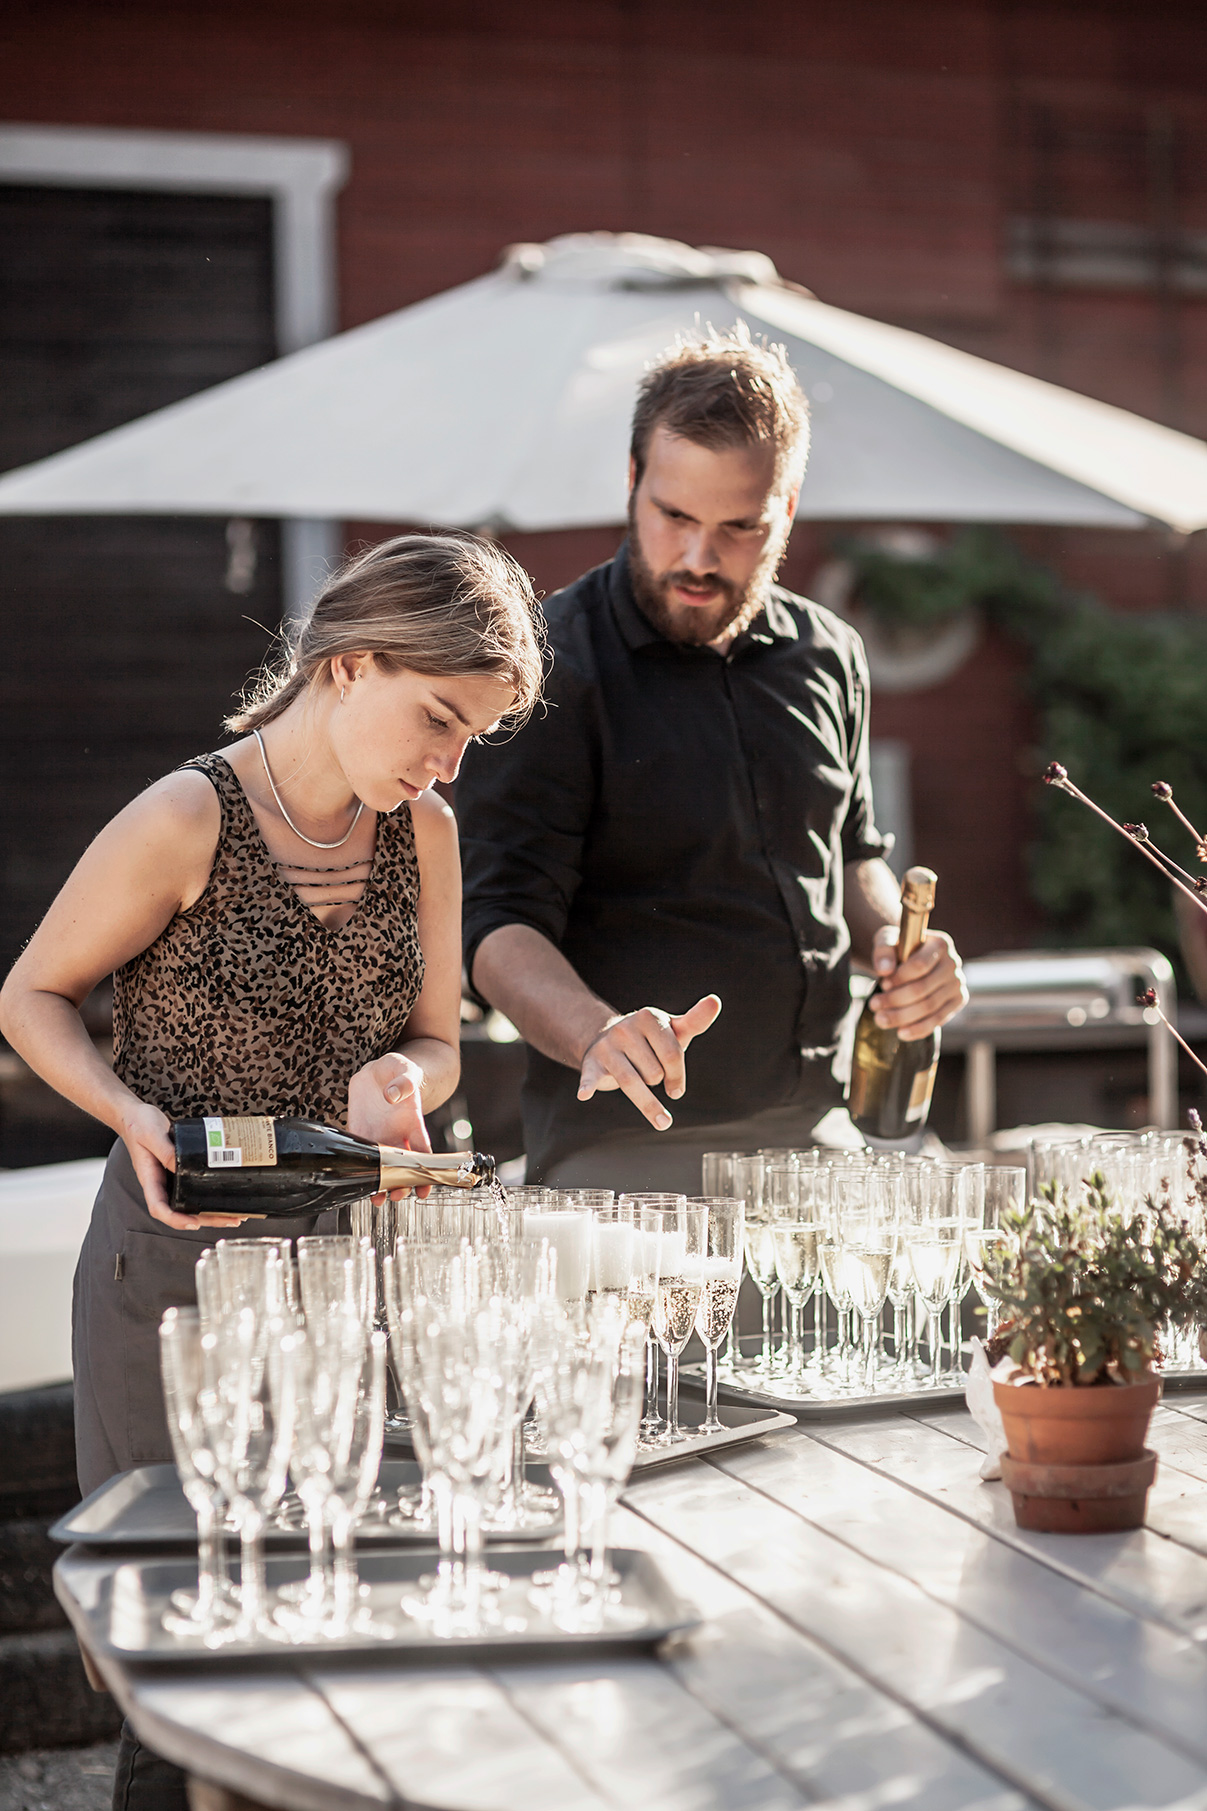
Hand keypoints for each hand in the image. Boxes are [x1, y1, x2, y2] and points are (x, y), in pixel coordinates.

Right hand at [119, 1099, 248, 1231]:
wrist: (135, 1114)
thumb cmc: (138, 1124)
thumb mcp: (152, 1135)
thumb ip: (166, 1151)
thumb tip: (182, 1167)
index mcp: (149, 1179)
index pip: (159, 1208)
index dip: (175, 1219)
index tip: (194, 1223)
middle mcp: (160, 1183)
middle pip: (181, 1211)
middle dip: (206, 1219)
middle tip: (231, 1220)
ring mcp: (169, 1178)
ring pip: (190, 1201)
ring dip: (211, 1211)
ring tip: (235, 1214)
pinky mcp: (178, 1170)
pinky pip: (194, 1186)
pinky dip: (209, 1193)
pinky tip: (225, 1193)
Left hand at [348, 1054, 431, 1200]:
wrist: (379, 1072)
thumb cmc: (398, 1071)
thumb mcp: (405, 1069)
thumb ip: (404, 1081)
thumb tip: (392, 1095)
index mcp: (412, 1122)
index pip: (422, 1152)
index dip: (425, 1172)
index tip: (424, 1189)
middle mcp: (397, 1134)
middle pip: (402, 1166)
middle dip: (401, 1183)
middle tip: (397, 1195)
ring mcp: (378, 1136)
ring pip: (380, 1166)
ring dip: (380, 1184)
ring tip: (377, 1200)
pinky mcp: (359, 1132)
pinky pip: (359, 1154)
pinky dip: (359, 1170)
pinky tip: (358, 1184)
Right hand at [577, 995, 721, 1130]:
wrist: (609, 1041)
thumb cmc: (651, 1041)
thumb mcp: (674, 1031)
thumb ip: (696, 1020)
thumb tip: (716, 1001)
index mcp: (648, 1017)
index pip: (672, 1055)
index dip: (677, 1076)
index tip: (676, 1090)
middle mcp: (625, 1028)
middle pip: (654, 1073)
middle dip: (656, 1080)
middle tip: (649, 1074)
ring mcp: (607, 1046)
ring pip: (634, 1082)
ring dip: (644, 1099)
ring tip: (650, 1106)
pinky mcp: (591, 1064)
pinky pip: (590, 1077)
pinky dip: (588, 1085)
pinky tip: (585, 1094)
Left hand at [871, 927, 966, 1039]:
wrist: (910, 958)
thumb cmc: (898, 948)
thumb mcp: (887, 940)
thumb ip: (883, 950)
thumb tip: (884, 970)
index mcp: (940, 944)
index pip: (920, 965)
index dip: (899, 978)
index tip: (882, 984)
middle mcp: (953, 963)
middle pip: (923, 989)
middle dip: (895, 1000)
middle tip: (874, 1005)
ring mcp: (957, 983)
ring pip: (929, 1007)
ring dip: (902, 1016)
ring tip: (880, 1019)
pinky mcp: (957, 1000)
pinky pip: (938, 1019)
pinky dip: (918, 1029)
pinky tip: (900, 1032)